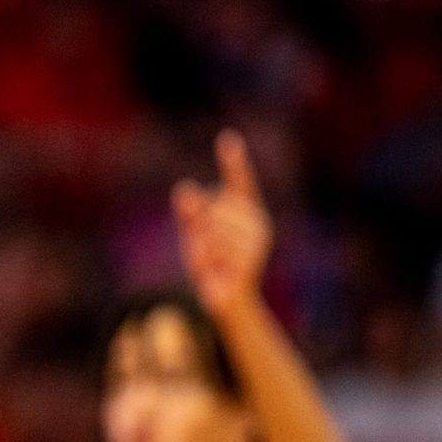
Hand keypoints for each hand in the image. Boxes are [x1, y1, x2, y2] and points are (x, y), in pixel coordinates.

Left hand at [174, 128, 272, 316]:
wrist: (228, 302)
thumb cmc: (211, 267)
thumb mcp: (194, 237)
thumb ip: (190, 214)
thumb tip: (184, 187)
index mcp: (245, 212)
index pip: (239, 182)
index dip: (234, 162)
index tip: (227, 139)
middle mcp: (257, 222)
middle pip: (214, 207)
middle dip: (200, 228)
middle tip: (206, 251)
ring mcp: (257, 241)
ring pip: (213, 229)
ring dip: (202, 247)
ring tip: (213, 263)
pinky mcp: (251, 259)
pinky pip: (215, 249)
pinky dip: (207, 261)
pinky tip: (218, 271)